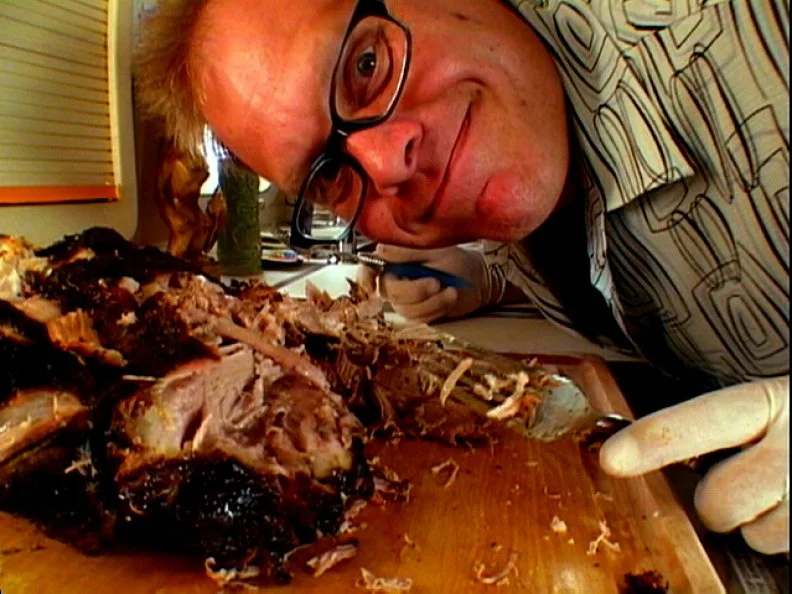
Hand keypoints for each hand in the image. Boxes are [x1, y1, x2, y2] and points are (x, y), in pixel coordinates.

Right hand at [356, 244, 490, 322]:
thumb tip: (380, 250)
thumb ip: (406, 252)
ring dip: (431, 301)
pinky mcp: (419, 315)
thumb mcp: (433, 250)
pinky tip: (450, 297)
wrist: (478, 279)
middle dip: (414, 290)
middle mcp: (395, 283)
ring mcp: (406, 301)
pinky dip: (437, 308)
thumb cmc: (455, 260)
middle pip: (390, 292)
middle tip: (436, 282)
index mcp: (394, 263)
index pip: (369, 270)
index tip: (369, 281)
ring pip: (406, 308)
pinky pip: (420, 318)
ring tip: (451, 290)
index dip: (364, 276)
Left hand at [600, 377, 788, 554]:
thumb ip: (724, 426)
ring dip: (765, 525)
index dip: (656, 439)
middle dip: (720, 504)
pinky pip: (787, 554)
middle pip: (719, 501)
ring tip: (790, 494)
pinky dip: (790, 541)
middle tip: (746, 484)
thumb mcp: (774, 406)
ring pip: (758, 537)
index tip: (612, 458)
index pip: (706, 420)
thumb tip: (638, 454)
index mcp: (774, 402)